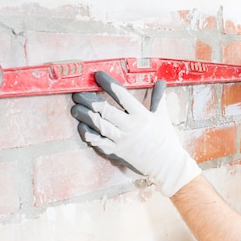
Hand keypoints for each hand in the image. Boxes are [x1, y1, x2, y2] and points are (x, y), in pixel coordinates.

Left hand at [71, 72, 200, 196]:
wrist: (165, 164)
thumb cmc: (164, 138)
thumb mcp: (162, 116)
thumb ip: (159, 97)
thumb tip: (160, 81)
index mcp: (141, 116)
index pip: (122, 96)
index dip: (108, 84)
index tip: (98, 75)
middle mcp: (130, 127)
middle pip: (105, 111)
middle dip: (89, 100)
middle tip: (78, 94)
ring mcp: (121, 141)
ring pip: (98, 126)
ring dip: (84, 116)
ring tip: (75, 108)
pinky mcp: (116, 152)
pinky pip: (98, 142)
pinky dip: (88, 134)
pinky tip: (81, 127)